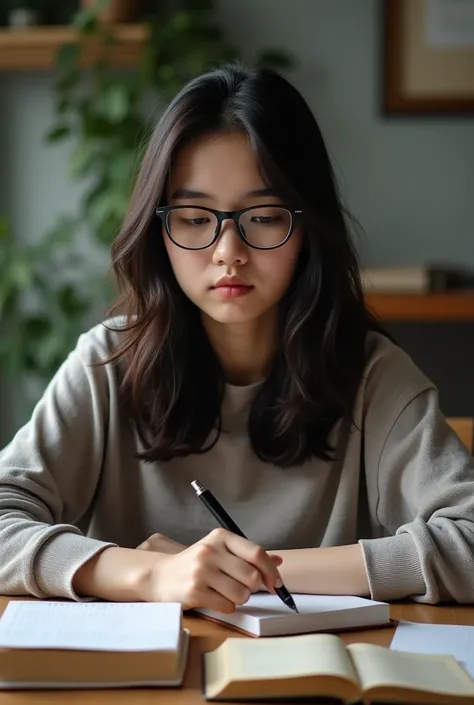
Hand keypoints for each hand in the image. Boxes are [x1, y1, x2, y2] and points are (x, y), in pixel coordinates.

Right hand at [137, 528, 282, 613]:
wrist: (159, 576)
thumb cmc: (195, 564)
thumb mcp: (219, 552)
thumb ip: (247, 556)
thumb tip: (279, 561)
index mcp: (220, 537)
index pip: (256, 553)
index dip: (271, 571)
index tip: (276, 584)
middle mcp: (210, 551)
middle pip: (252, 576)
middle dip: (253, 588)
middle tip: (243, 588)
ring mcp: (201, 571)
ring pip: (242, 594)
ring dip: (239, 598)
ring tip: (225, 592)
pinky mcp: (194, 591)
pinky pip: (227, 606)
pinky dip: (226, 607)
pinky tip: (214, 599)